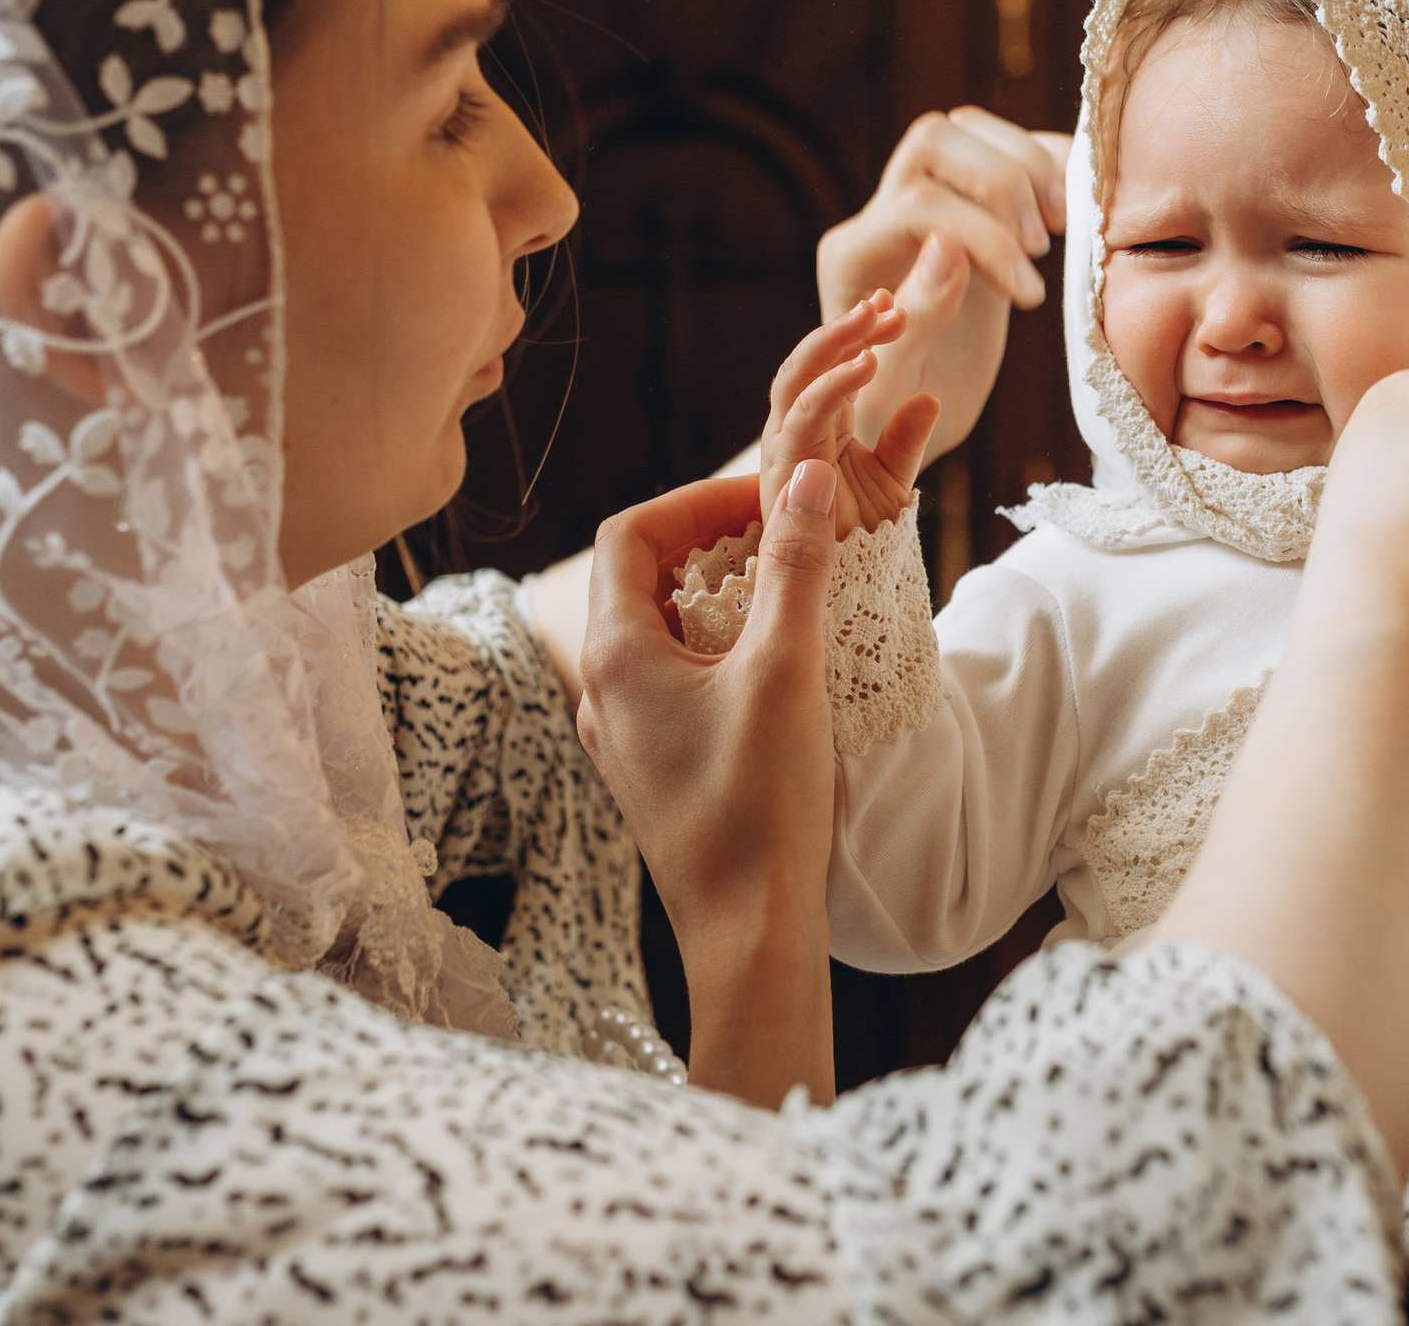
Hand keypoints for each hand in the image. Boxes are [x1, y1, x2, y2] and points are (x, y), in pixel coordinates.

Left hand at [577, 467, 846, 1106]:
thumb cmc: (760, 804)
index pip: (630, 534)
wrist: (748, 932)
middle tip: (784, 532)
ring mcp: (624, 735)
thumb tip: (805, 477)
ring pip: (659, 631)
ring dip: (718, 595)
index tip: (766, 498)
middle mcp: (603, 691)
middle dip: (711, 542)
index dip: (695, 501)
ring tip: (789, 588)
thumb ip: (795, 566)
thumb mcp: (785, 669)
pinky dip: (718, 648)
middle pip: (641, 578)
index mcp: (615, 656)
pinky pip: (673, 680)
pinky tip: (776, 664)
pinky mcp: (653, 769)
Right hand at [760, 291, 941, 538]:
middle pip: (808, 363)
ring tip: (874, 317)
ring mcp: (784, 451)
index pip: (832, 365)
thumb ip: (905, 440)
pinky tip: (867, 364)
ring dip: (834, 343)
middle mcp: (795, 433)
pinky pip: (805, 417)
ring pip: (797, 379)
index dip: (859, 334)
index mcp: (819, 427)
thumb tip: (929, 398)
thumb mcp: (894, 482)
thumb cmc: (864, 543)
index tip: (894, 305)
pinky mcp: (784, 473)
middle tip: (884, 301)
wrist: (853, 594)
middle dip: (843, 328)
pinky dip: (834, 384)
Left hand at [818, 107, 1071, 458]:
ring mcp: (924, 203)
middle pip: (937, 141)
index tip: (1030, 295)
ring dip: (1026, 164)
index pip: (921, 204)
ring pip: (967, 131)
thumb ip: (916, 316)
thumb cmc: (891, 416)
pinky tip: (1074, 208)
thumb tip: (949, 246)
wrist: (900, 420)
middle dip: (1002, 183)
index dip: (985, 237)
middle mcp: (881, 217)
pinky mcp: (968, 209)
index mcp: (852, 256)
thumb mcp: (898, 385)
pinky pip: (1002, 150)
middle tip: (1042, 244)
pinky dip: (1046, 161)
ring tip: (1060, 226)